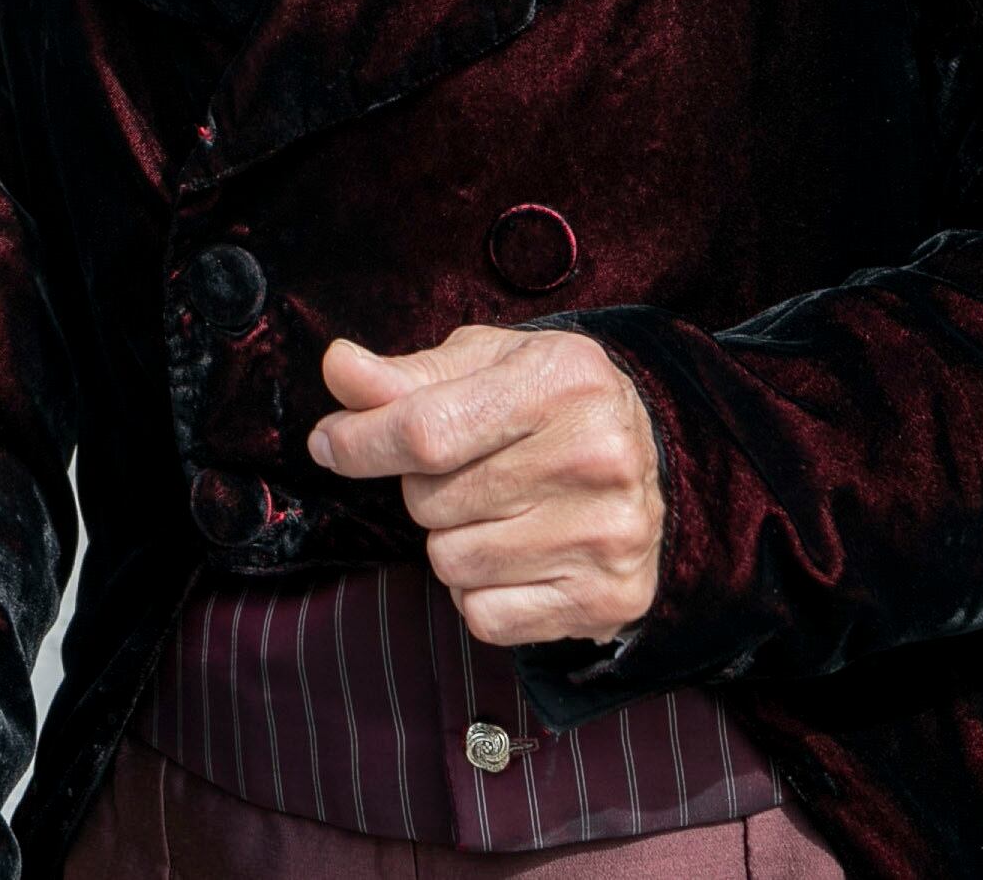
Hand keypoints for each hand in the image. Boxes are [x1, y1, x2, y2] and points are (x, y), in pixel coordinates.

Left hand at [305, 326, 663, 648]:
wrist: (651, 462)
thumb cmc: (545, 404)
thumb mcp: (482, 366)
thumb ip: (403, 376)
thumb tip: (337, 367)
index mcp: (560, 382)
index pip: (426, 430)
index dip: (361, 443)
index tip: (331, 444)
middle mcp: (596, 457)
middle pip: (432, 500)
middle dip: (425, 488)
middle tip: (470, 470)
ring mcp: (607, 534)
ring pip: (452, 563)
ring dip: (453, 541)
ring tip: (499, 511)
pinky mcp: (608, 598)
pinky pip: (485, 616)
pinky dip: (481, 594)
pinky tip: (518, 557)